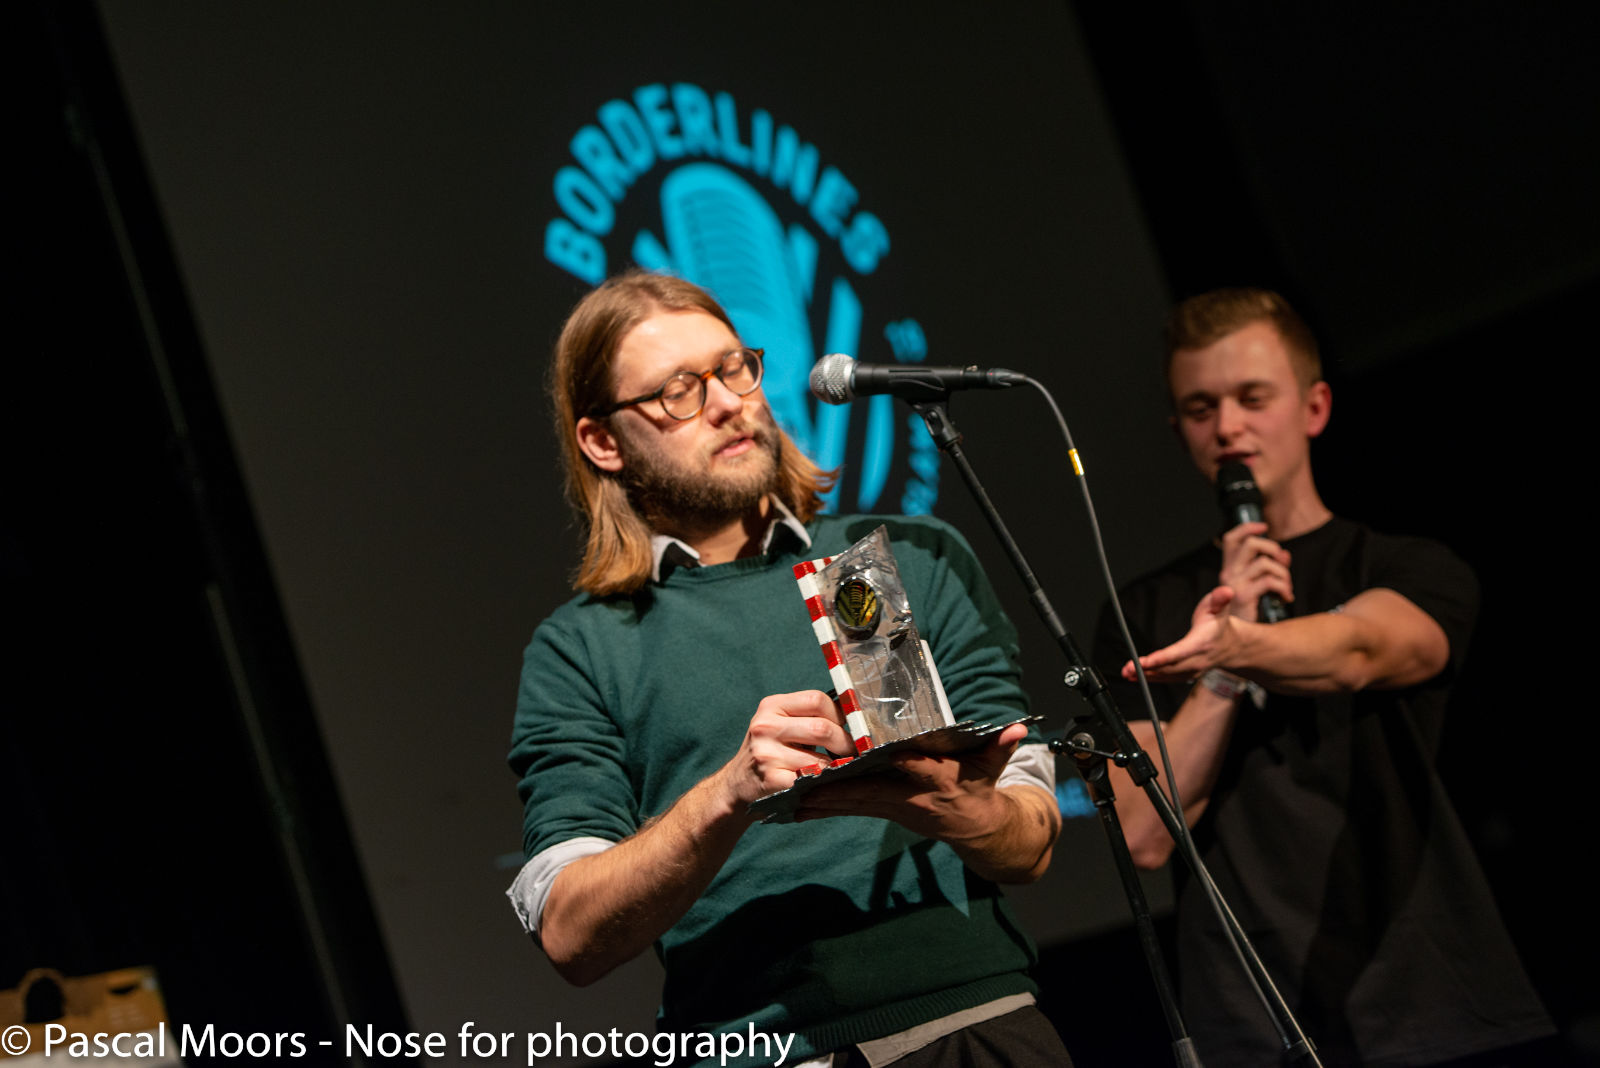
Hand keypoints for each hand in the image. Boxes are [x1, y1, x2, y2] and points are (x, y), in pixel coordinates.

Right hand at [715, 690, 854, 812]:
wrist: (737, 785)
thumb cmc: (770, 751)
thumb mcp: (781, 724)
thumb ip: (809, 717)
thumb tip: (856, 719)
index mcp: (771, 706)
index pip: (816, 700)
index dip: (840, 713)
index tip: (850, 726)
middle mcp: (765, 726)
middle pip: (821, 728)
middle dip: (845, 742)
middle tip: (853, 752)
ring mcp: (766, 753)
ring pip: (820, 759)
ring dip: (836, 767)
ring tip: (838, 768)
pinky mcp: (771, 779)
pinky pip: (811, 780)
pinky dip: (824, 783)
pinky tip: (825, 783)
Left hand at [790, 722, 1027, 843]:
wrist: (979, 830)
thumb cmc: (982, 788)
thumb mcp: (994, 766)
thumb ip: (1002, 746)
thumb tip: (1020, 729)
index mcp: (941, 781)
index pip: (922, 771)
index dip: (906, 765)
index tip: (886, 755)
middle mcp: (915, 798)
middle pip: (875, 791)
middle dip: (842, 790)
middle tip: (809, 785)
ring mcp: (898, 809)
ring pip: (858, 804)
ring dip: (826, 803)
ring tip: (793, 800)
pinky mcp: (886, 812)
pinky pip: (854, 810)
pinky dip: (829, 809)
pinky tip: (800, 809)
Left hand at [1123, 586, 1242, 682]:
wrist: (1228, 644)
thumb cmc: (1218, 622)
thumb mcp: (1219, 606)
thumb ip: (1220, 598)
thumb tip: (1227, 591)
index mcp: (1203, 643)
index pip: (1181, 652)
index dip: (1163, 658)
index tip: (1146, 661)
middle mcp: (1197, 660)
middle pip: (1170, 667)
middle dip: (1148, 669)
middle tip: (1128, 668)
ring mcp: (1192, 670)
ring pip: (1167, 675)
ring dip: (1146, 675)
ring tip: (1127, 673)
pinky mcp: (1186, 675)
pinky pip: (1167, 678)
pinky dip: (1151, 678)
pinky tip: (1134, 676)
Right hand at [1218, 522, 1292, 621]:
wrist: (1237, 638)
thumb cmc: (1248, 612)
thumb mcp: (1257, 586)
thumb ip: (1271, 568)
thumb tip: (1285, 555)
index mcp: (1229, 569)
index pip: (1231, 539)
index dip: (1247, 528)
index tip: (1264, 527)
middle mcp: (1229, 573)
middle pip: (1251, 544)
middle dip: (1273, 549)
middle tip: (1282, 563)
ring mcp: (1235, 584)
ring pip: (1265, 562)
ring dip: (1283, 573)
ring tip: (1286, 587)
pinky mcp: (1244, 596)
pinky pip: (1270, 581)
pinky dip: (1283, 588)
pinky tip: (1286, 597)